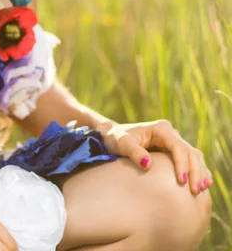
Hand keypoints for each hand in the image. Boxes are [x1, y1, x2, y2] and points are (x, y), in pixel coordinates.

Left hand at [96, 119, 212, 194]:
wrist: (113, 137)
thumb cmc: (117, 139)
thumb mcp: (122, 143)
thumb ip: (134, 152)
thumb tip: (148, 165)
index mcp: (161, 129)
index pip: (178, 146)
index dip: (182, 164)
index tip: (182, 181)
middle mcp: (170, 133)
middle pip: (190, 152)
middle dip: (195, 171)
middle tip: (195, 190)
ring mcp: (173, 142)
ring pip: (194, 156)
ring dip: (200, 172)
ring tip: (201, 189)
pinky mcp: (174, 151)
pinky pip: (192, 160)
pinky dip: (199, 171)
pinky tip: (205, 184)